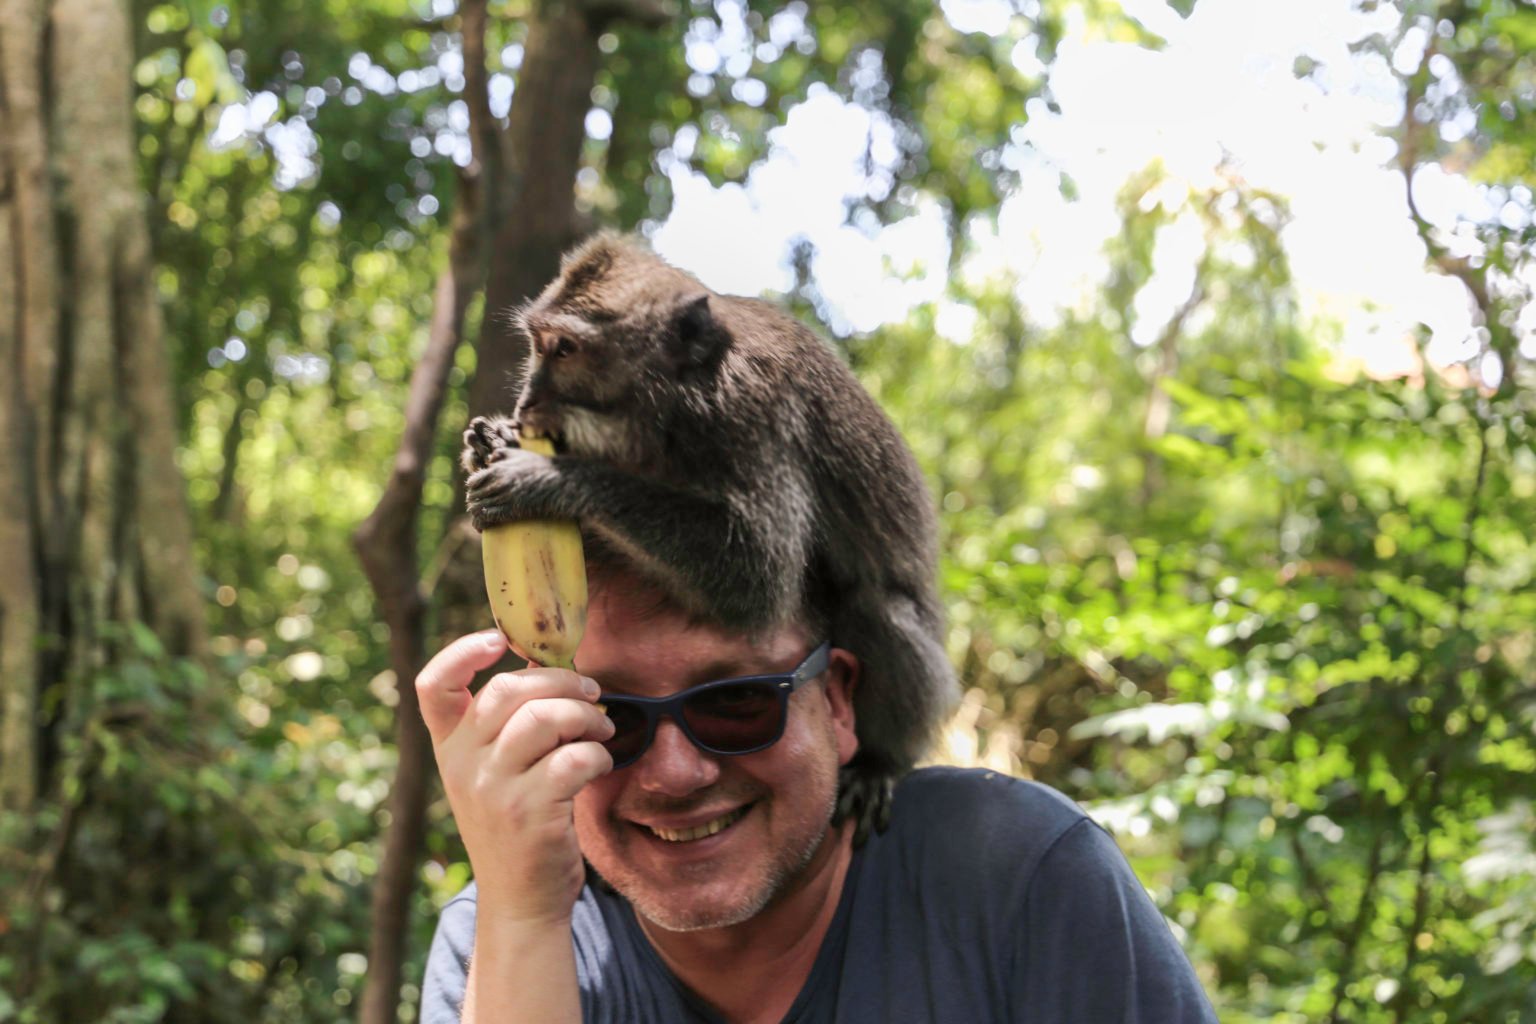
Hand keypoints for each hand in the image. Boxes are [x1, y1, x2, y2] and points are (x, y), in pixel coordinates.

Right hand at [416, 631, 613, 923]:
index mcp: (450, 748)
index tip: (500, 640)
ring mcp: (492, 790)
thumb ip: (510, 722)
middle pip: (507, 689)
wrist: (521, 901)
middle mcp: (462, 765)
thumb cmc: (518, 823)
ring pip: (543, 718)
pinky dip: (597, 753)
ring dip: (585, 715)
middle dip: (561, 681)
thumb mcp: (496, 772)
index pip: (433, 686)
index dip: (462, 652)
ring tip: (602, 728)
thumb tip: (545, 660)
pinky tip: (601, 763)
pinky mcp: (528, 813)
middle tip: (591, 692)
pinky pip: (573, 758)